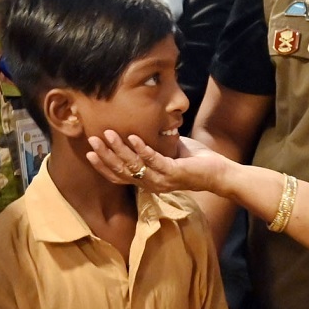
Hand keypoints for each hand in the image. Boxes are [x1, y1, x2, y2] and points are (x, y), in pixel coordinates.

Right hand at [87, 131, 230, 194]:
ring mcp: (163, 180)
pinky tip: (133, 136)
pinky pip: (154, 160)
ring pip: (134, 166)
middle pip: (122, 171)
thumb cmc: (194, 161)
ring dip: (119, 149)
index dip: (103, 166)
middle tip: (92, 140)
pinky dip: (142, 148)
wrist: (219, 172)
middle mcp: (152, 184)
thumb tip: (140, 124)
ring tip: (108, 134)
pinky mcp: (174, 173)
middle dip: (105, 155)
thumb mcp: (168, 150)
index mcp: (148, 180)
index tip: (89, 153)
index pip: (120, 177)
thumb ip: (154, 143)